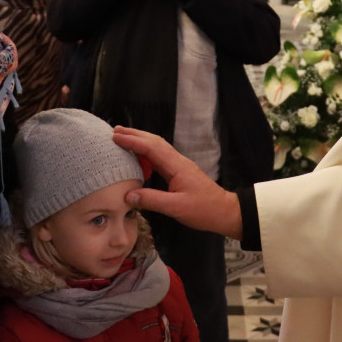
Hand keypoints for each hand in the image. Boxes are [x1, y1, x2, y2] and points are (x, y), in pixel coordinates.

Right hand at [112, 126, 242, 239]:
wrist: (225, 211)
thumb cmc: (204, 210)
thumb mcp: (176, 208)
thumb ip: (152, 200)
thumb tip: (128, 196)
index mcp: (177, 166)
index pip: (152, 148)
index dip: (133, 141)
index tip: (116, 137)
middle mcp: (178, 161)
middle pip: (155, 142)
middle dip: (135, 134)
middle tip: (116, 130)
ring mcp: (180, 166)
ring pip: (158, 147)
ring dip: (141, 141)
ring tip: (124, 139)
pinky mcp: (180, 172)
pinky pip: (160, 157)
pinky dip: (147, 153)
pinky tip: (139, 158)